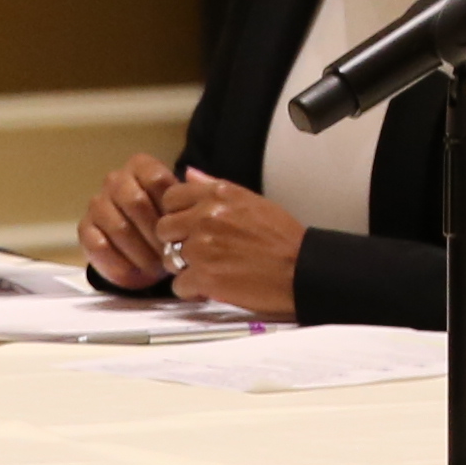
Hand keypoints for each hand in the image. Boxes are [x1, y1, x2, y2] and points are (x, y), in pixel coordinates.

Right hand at [77, 154, 183, 291]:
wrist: (144, 252)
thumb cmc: (167, 225)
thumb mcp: (183, 208)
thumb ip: (190, 192)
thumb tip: (192, 176)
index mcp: (140, 166)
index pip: (157, 179)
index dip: (171, 208)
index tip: (182, 230)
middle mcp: (116, 180)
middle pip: (136, 203)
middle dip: (156, 234)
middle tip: (171, 255)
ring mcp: (97, 203)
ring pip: (118, 227)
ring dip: (141, 253)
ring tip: (157, 268)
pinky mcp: (85, 229)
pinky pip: (99, 247)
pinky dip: (121, 265)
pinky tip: (136, 276)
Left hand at [154, 174, 305, 320]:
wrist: (302, 270)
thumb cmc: (282, 238)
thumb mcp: (250, 200)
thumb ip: (213, 187)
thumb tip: (188, 173)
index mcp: (217, 195)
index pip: (170, 198)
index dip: (177, 215)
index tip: (189, 227)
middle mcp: (206, 217)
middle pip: (163, 229)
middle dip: (176, 242)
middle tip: (197, 253)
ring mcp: (202, 247)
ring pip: (169, 259)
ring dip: (184, 268)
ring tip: (207, 270)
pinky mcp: (205, 277)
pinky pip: (179, 285)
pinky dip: (193, 291)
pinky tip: (212, 287)